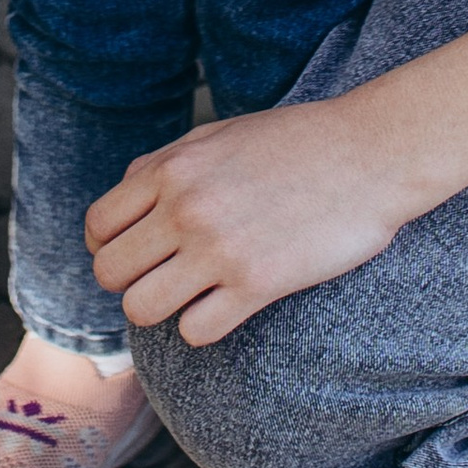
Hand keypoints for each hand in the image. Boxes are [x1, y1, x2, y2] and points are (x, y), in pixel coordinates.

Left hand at [87, 101, 419, 342]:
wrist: (369, 154)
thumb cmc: (295, 142)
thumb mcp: (217, 136)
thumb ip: (164, 166)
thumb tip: (123, 203)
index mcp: (171, 169)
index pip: (98, 227)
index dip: (109, 247)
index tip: (137, 253)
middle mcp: (185, 208)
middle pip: (110, 273)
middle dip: (129, 282)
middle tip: (162, 278)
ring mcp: (219, 248)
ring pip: (141, 309)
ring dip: (160, 309)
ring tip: (191, 295)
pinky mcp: (257, 284)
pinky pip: (194, 331)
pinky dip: (202, 327)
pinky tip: (226, 306)